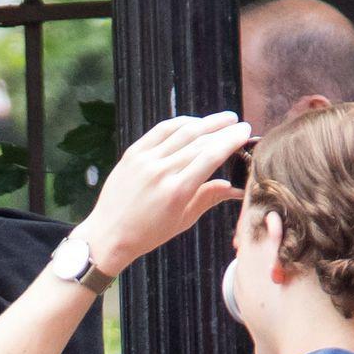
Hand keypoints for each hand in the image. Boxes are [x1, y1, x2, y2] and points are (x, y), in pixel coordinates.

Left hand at [82, 111, 249, 275]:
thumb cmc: (147, 234)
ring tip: (223, 119)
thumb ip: (209, 198)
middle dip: (223, 130)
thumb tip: (235, 187)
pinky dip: (180, 123)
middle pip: (200, 141)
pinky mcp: (133, 153)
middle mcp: (162, 172)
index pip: (211, 156)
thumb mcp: (182, 221)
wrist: (108, 235)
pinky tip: (194, 122)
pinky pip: (161, 130)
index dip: (231, 140)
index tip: (244, 131)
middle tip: (238, 125)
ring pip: (183, 131)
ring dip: (206, 122)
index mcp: (177, 191)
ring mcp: (146, 160)